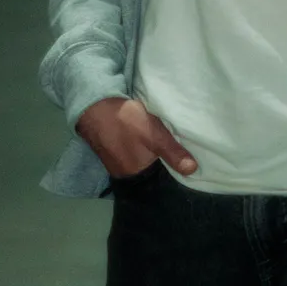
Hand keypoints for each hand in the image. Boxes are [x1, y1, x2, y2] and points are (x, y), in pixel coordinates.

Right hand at [76, 96, 198, 178]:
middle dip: (163, 165)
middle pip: (150, 172)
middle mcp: (124, 173)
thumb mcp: (153, 134)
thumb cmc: (125, 121)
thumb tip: (192, 170)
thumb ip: (172, 152)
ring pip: (141, 162)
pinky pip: (132, 154)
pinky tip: (147, 140)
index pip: (158, 180)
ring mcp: (115, 162)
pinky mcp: (112, 149)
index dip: (171, 174)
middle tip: (182, 154)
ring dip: (151, 156)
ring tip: (169, 147)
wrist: (94, 105)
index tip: (187, 168)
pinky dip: (141, 149)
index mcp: (135, 173)